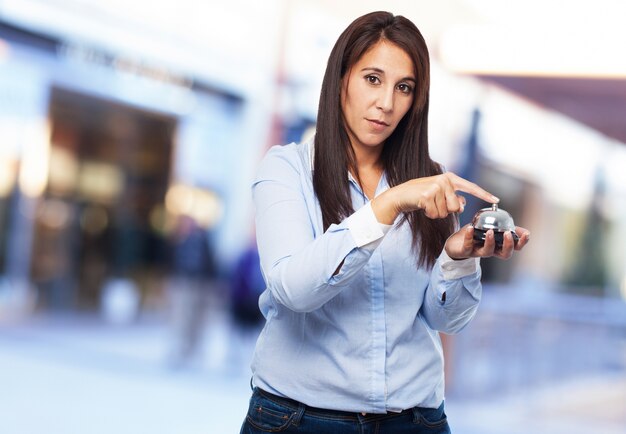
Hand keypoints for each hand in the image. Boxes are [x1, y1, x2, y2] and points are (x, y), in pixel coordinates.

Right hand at [372, 172, 498, 223]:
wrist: (400, 196)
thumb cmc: (421, 196)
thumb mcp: (439, 195)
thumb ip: (453, 199)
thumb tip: (463, 205)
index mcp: (450, 178)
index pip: (471, 187)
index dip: (484, 195)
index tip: (497, 200)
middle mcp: (445, 180)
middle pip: (456, 207)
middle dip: (446, 210)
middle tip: (434, 203)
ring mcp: (436, 186)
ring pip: (446, 212)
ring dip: (436, 213)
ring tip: (427, 204)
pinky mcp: (427, 195)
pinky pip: (435, 214)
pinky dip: (429, 214)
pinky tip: (422, 206)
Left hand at [445, 224, 530, 259]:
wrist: (455, 243)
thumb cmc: (475, 234)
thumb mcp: (491, 227)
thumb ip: (502, 225)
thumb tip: (513, 220)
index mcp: (499, 245)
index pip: (515, 247)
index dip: (522, 242)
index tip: (527, 234)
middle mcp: (491, 250)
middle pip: (505, 254)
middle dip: (508, 245)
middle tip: (507, 234)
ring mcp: (478, 252)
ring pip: (488, 252)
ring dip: (490, 242)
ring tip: (490, 231)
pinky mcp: (466, 251)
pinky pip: (468, 246)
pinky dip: (470, 237)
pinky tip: (471, 228)